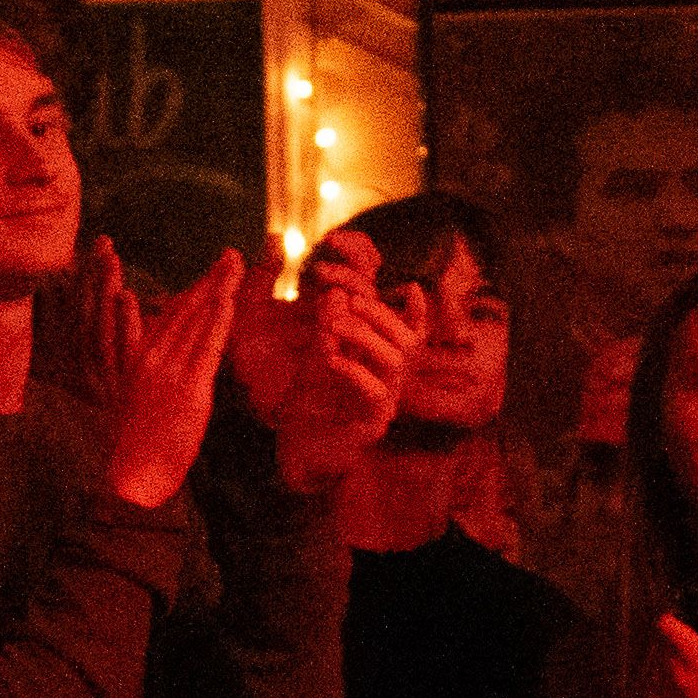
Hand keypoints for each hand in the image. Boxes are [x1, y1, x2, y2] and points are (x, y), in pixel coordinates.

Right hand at [82, 244, 245, 512]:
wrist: (133, 475)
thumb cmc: (138, 442)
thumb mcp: (134, 399)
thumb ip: (147, 370)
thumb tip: (164, 357)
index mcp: (138, 358)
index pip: (169, 314)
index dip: (192, 288)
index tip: (213, 268)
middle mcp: (150, 357)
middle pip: (183, 308)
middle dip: (209, 279)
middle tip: (231, 254)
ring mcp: (167, 371)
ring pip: (195, 320)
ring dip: (217, 289)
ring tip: (235, 265)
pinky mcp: (186, 389)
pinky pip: (205, 347)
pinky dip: (217, 320)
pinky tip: (228, 299)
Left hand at [249, 234, 415, 497]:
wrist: (296, 449)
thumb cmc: (300, 396)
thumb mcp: (296, 341)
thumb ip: (299, 303)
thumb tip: (291, 254)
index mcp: (377, 348)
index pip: (401, 309)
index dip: (383, 281)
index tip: (341, 248)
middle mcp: (388, 369)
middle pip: (406, 330)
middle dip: (375, 306)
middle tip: (343, 294)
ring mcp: (385, 396)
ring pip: (399, 356)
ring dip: (366, 333)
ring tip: (334, 322)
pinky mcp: (371, 422)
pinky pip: (375, 392)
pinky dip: (353, 370)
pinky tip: (328, 358)